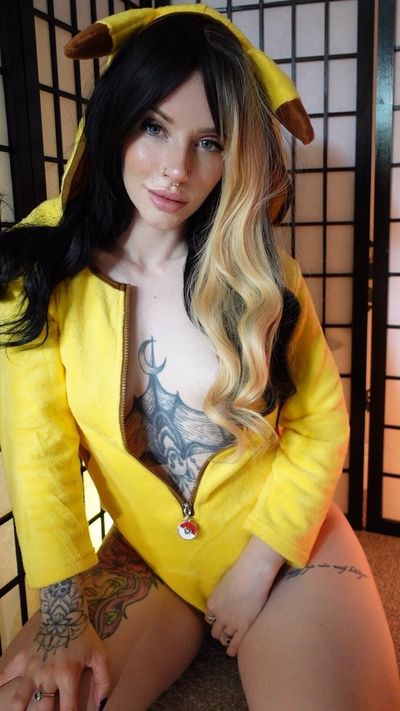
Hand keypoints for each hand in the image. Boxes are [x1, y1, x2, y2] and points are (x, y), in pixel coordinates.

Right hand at [0, 576, 109, 709]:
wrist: (64, 611)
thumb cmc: (84, 635)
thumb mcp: (100, 655)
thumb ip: (103, 680)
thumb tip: (101, 704)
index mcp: (68, 676)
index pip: (68, 709)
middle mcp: (47, 676)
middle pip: (42, 709)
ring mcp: (31, 668)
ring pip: (20, 699)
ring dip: (18, 710)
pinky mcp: (21, 659)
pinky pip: (5, 673)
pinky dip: (0, 682)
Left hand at [205, 536, 284, 656]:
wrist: (253, 572)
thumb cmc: (240, 572)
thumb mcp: (223, 584)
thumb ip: (221, 595)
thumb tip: (224, 598)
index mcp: (212, 603)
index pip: (209, 618)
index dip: (215, 619)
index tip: (220, 619)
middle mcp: (219, 615)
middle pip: (214, 631)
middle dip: (219, 631)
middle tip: (226, 630)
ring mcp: (231, 622)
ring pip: (223, 639)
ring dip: (226, 639)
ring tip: (229, 640)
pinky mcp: (244, 626)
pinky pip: (235, 644)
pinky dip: (233, 650)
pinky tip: (233, 652)